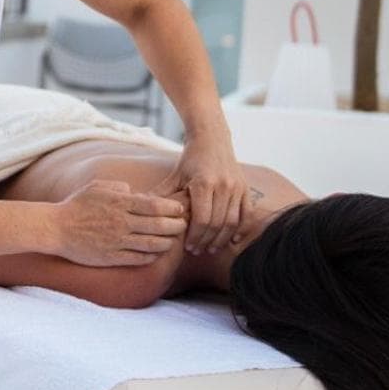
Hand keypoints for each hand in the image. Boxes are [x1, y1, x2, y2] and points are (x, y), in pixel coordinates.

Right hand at [51, 179, 186, 267]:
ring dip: (167, 242)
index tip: (179, 209)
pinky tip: (157, 253)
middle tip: (183, 225)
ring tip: (173, 240)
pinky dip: (152, 256)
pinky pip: (138, 258)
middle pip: (158, 225)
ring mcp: (117, 241)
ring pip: (152, 244)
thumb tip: (136, 192)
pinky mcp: (112, 257)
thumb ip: (119, 187)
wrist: (56, 229)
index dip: (172, 208)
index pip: (155, 205)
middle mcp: (121, 222)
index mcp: (119, 203)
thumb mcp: (97, 187)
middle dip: (176, 225)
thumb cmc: (77, 206)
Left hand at [168, 134, 249, 254]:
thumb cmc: (191, 159)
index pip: (201, 219)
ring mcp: (236, 187)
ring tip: (211, 248)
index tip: (188, 246)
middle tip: (197, 251)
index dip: (195, 236)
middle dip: (206, 241)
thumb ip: (161, 195)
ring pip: (232, 222)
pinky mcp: (245, 188)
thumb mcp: (174, 175)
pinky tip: (232, 240)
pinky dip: (242, 229)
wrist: (212, 139)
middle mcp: (223, 185)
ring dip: (222, 239)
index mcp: (203, 183)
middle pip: (216, 223)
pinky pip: (247, 214)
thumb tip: (141, 211)